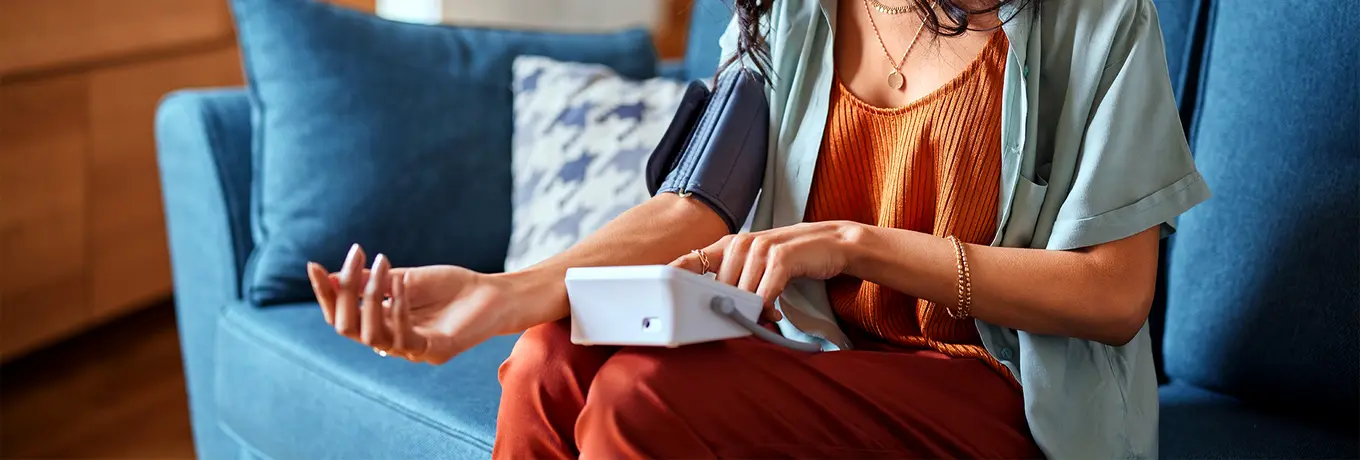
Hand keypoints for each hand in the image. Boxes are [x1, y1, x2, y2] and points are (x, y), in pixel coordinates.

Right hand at [305, 244, 521, 364]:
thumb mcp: (404, 279)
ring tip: (381, 265)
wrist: (493, 294)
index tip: (313, 265)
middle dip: (343, 292)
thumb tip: (330, 278)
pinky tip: (401, 285)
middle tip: (356, 257)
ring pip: (370, 334)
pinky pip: (404, 337)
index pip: (340, 316)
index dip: (324, 294)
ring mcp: (411, 351)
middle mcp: (390, 342)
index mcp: (380, 324)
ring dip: (370, 297)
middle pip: (346, 327)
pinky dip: (398, 309)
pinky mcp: (434, 352)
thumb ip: (371, 283)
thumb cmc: (450, 287)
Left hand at [669, 221, 862, 321]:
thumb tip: (712, 309)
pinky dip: (767, 308)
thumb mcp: (757, 264)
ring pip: (741, 293)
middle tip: (740, 320)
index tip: (659, 297)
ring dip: (751, 311)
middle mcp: (741, 243)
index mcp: (729, 244)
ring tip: (763, 316)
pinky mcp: (781, 258)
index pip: (691, 260)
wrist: (831, 243)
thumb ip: (734, 280)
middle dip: (728, 308)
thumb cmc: (790, 259)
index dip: (673, 277)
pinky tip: (774, 313)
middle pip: (718, 287)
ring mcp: (761, 248)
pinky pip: (764, 294)